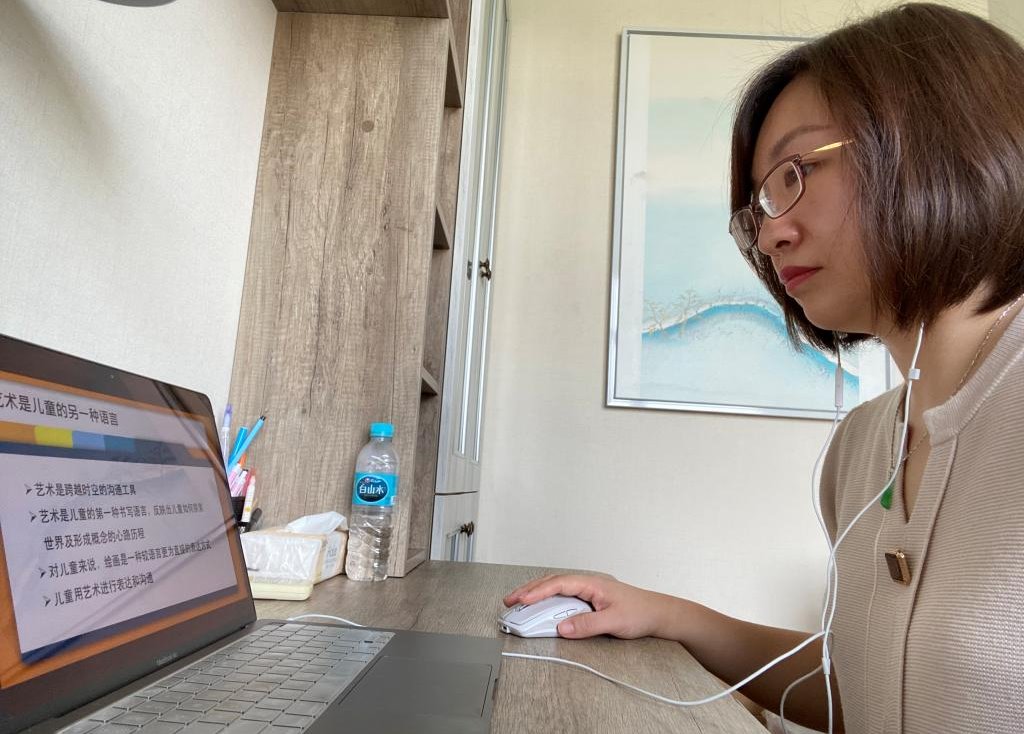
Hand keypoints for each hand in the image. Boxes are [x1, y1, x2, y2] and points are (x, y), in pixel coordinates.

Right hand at [503, 574, 669, 639]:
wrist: (659, 614)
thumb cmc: (641, 613)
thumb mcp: (614, 621)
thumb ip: (587, 624)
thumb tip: (562, 627)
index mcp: (592, 583)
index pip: (558, 584)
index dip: (537, 591)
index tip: (521, 599)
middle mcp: (588, 584)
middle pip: (552, 582)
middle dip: (529, 590)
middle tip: (510, 600)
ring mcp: (588, 591)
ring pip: (556, 588)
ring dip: (537, 594)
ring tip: (519, 603)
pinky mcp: (590, 600)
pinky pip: (563, 597)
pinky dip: (548, 601)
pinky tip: (541, 607)